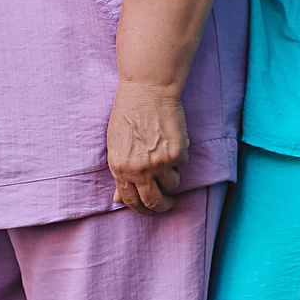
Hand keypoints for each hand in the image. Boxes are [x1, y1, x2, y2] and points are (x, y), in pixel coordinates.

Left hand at [106, 84, 188, 213]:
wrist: (147, 89)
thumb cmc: (128, 112)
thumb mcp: (115, 144)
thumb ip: (119, 172)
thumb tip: (118, 199)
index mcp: (119, 168)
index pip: (131, 201)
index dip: (142, 209)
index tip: (150, 210)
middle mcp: (138, 170)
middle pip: (154, 202)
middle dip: (162, 207)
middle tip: (169, 203)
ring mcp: (159, 163)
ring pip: (173, 184)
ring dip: (172, 173)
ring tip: (167, 153)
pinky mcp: (177, 154)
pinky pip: (183, 164)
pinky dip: (181, 155)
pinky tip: (173, 137)